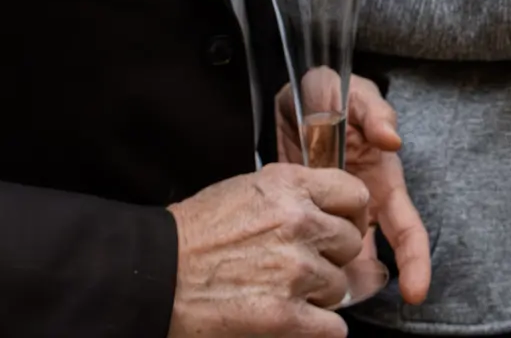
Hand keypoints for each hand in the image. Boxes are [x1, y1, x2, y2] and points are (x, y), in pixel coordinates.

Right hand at [165, 165, 367, 337]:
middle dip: (331, 257)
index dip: (351, 215)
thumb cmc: (196, 233)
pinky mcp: (285, 316)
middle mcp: (299, 224)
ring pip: (340, 288)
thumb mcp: (248, 190)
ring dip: (319, 294)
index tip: (341, 227)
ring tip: (283, 291)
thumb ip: (294, 196)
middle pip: (351, 244)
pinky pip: (332, 328)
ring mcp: (295, 271)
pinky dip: (318, 329)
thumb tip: (335, 214)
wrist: (155, 273)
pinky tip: (294, 319)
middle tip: (301, 265)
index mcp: (290, 187)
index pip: (354, 196)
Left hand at [275, 77, 431, 305]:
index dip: (415, 260)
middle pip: (377, 257)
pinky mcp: (305, 216)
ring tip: (321, 301)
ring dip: (336, 281)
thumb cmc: (329, 95)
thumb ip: (373, 111)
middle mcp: (363, 205)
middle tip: (354, 307)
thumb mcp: (352, 92)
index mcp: (383, 182)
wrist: (289, 100)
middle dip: (369, 288)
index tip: (415, 291)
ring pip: (340, 259)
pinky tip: (296, 279)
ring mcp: (333, 214)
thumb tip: (392, 139)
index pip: (408, 228)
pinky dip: (308, 262)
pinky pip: (310, 246)